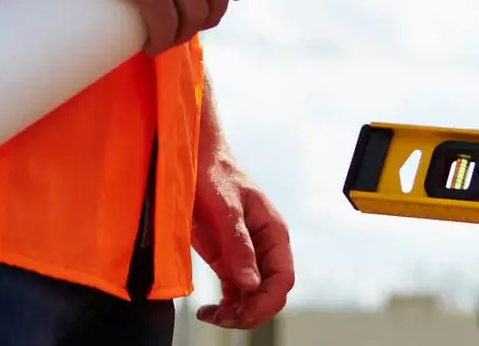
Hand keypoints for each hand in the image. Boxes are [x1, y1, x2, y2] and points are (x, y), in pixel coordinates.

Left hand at [192, 146, 294, 329]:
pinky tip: (209, 310)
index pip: (282, 279)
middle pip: (270, 294)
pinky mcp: (230, 262)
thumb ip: (238, 245)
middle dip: (250, 312)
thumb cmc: (215, 175)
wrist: (195, 161)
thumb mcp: (226, 207)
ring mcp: (248, 256)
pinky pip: (236, 294)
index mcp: (273, 232)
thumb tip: (250, 284)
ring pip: (254, 299)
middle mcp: (264, 248)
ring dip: (236, 314)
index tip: (242, 311)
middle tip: (223, 317)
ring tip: (212, 315)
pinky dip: (226, 308)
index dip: (266, 301)